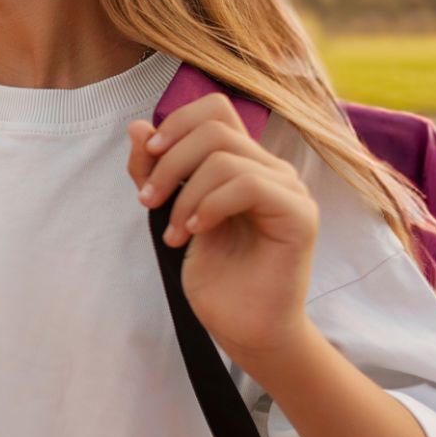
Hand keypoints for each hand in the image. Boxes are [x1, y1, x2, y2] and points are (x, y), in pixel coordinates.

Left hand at [127, 95, 317, 365]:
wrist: (245, 327)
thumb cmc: (216, 276)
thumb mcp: (170, 215)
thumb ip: (156, 173)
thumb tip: (137, 127)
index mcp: (243, 163)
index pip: (214, 109)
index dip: (176, 123)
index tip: (148, 157)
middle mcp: (269, 169)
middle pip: (214, 128)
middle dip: (169, 162)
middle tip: (147, 202)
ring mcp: (288, 189)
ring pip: (225, 157)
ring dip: (185, 195)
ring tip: (173, 233)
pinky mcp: (298, 214)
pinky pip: (248, 184)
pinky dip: (210, 206)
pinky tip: (195, 233)